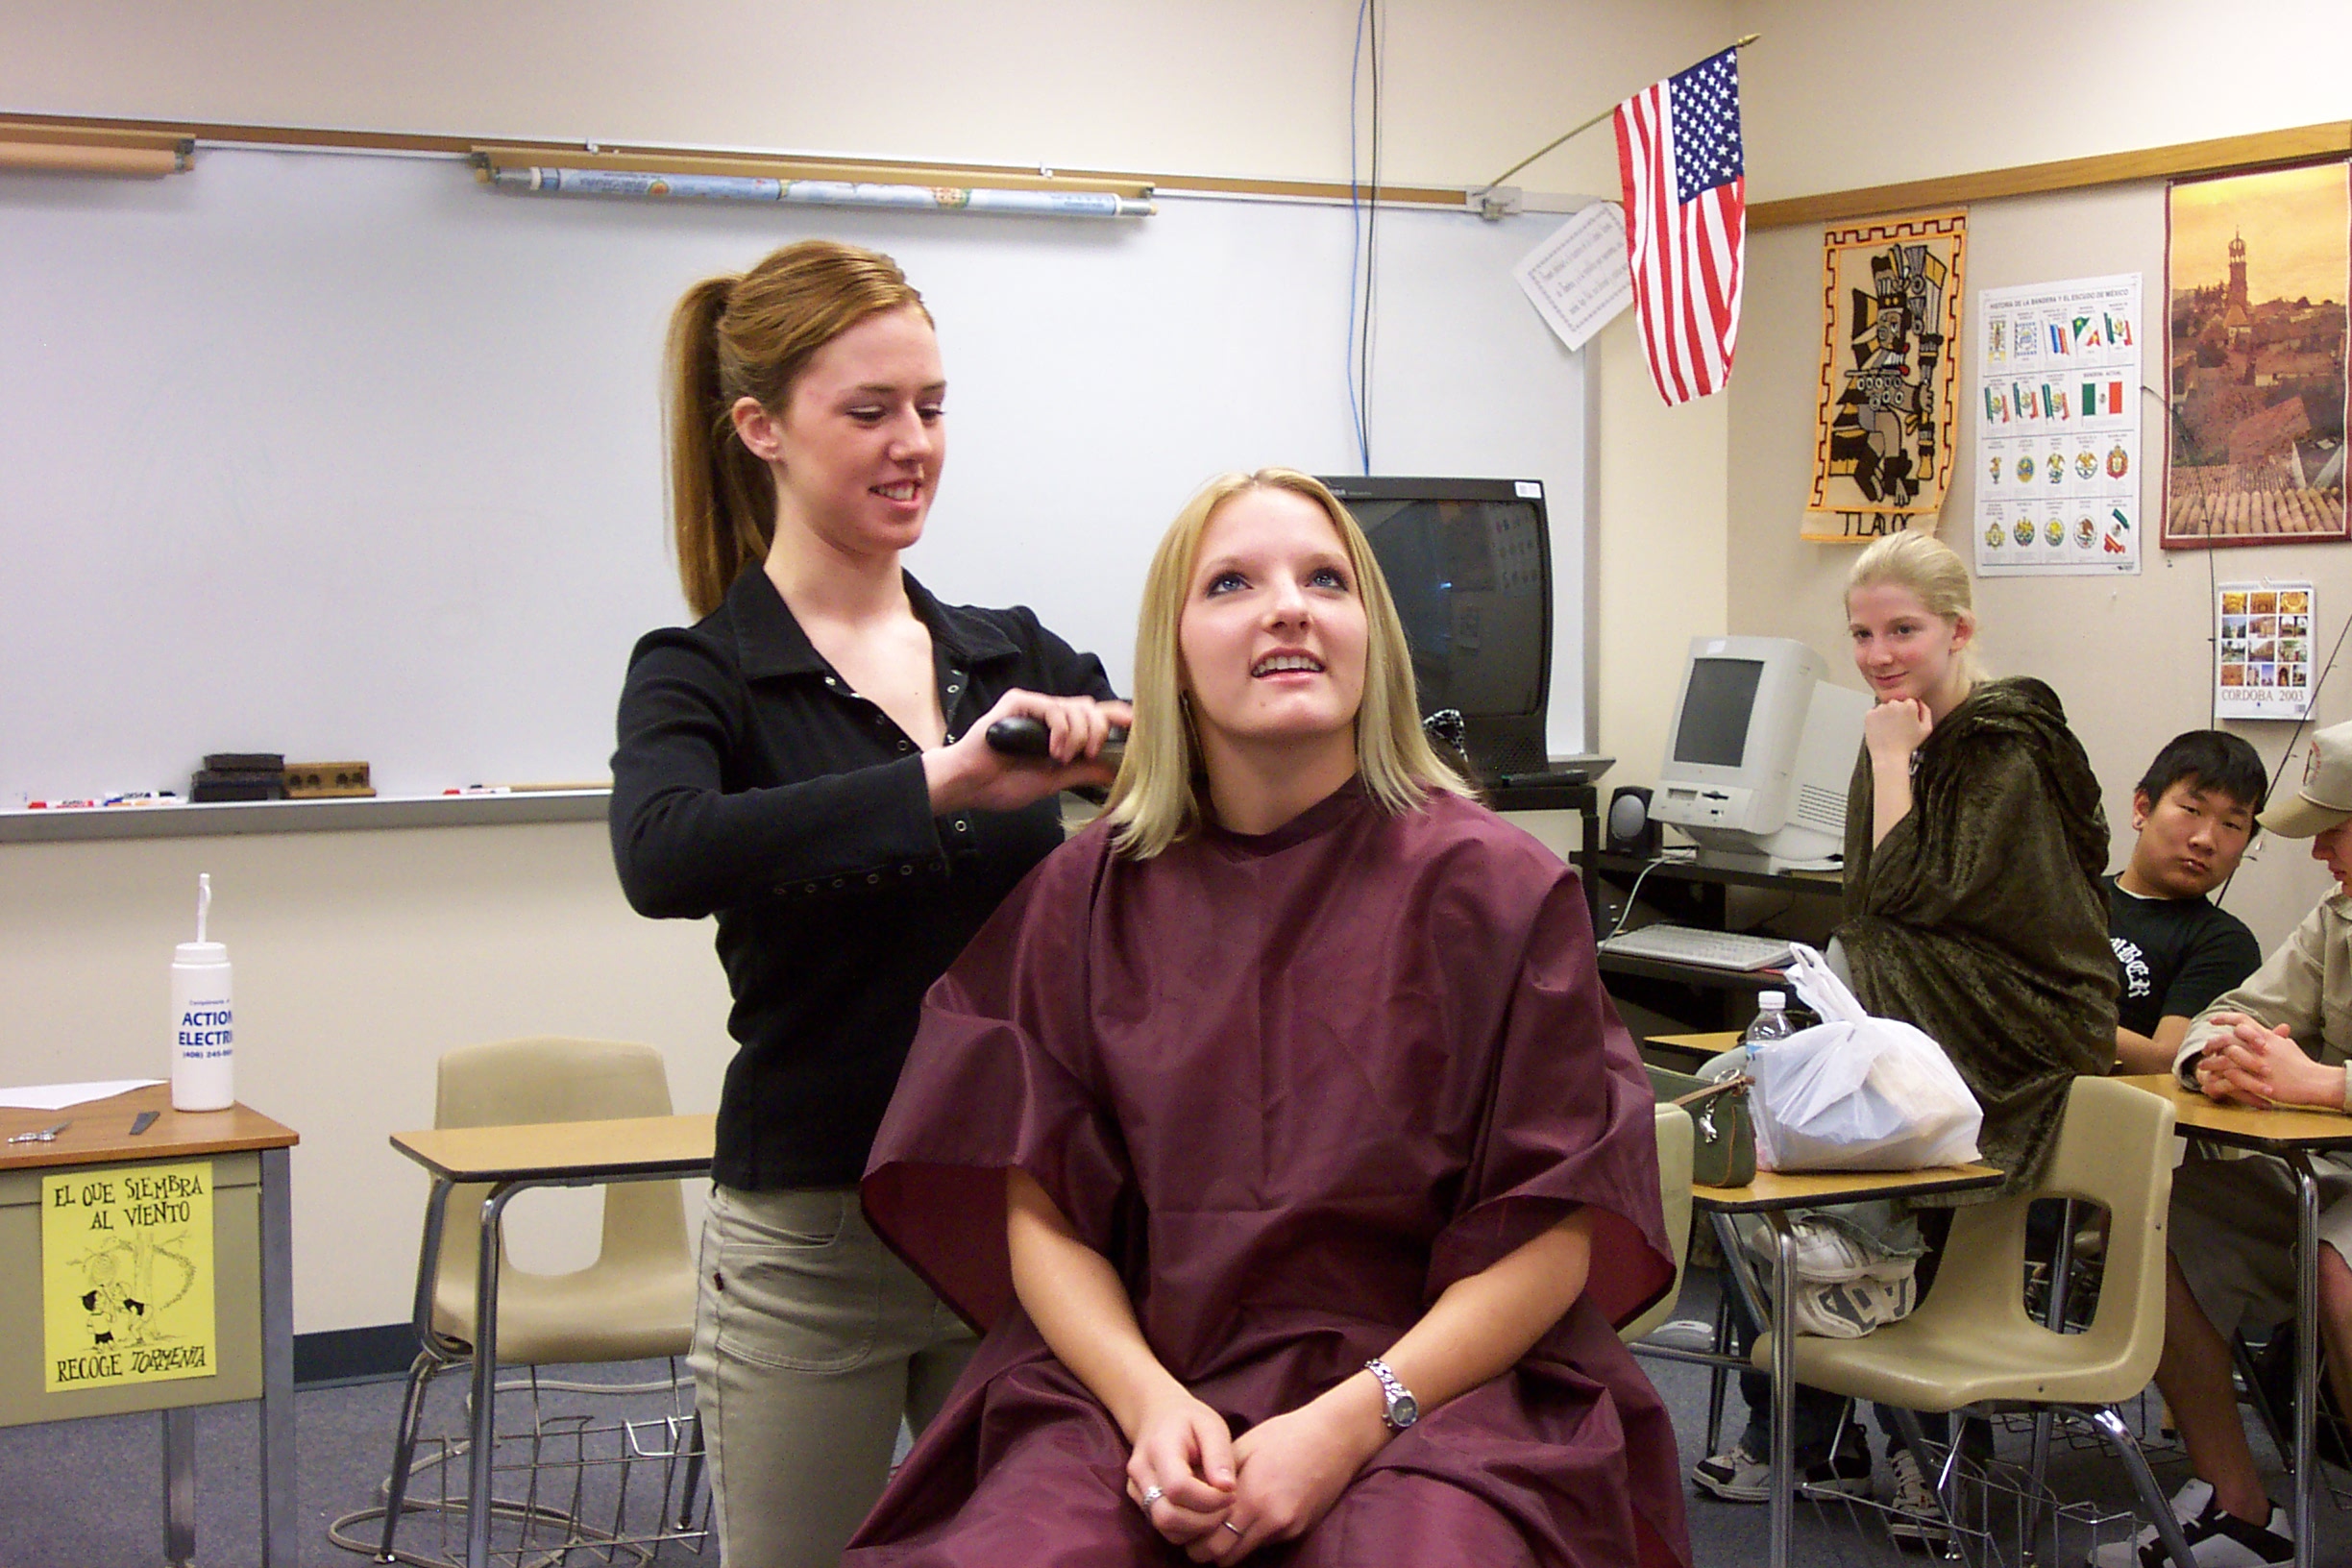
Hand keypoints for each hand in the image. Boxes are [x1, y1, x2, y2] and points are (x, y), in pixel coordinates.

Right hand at [924, 690, 1132, 815]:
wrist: (969, 785)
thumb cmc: (1002, 783)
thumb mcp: (1054, 780)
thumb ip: (1083, 771)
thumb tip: (1115, 771)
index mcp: (1059, 731)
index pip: (1095, 717)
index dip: (1117, 718)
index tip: (1137, 726)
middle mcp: (1049, 714)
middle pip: (1091, 708)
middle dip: (1097, 732)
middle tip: (1087, 755)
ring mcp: (1034, 706)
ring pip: (1076, 707)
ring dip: (1077, 736)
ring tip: (1061, 758)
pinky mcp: (1018, 702)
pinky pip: (1053, 707)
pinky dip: (1060, 729)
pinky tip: (1052, 750)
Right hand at [1125, 1388, 1236, 1548]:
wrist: (1158, 1417)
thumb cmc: (1189, 1419)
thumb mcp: (1211, 1425)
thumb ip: (1219, 1455)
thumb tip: (1227, 1488)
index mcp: (1159, 1448)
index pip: (1177, 1487)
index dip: (1208, 1499)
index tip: (1231, 1493)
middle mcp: (1141, 1472)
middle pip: (1167, 1515)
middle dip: (1204, 1520)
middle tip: (1226, 1506)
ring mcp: (1136, 1490)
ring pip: (1164, 1528)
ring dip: (1197, 1528)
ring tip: (1216, 1509)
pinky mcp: (1140, 1503)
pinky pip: (1163, 1528)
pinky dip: (1187, 1529)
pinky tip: (1202, 1511)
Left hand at [1190, 1379, 1387, 1561]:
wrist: (1334, 1437)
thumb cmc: (1285, 1435)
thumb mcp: (1243, 1447)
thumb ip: (1215, 1477)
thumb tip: (1191, 1496)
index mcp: (1251, 1497)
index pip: (1211, 1540)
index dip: (1194, 1539)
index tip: (1188, 1527)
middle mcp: (1269, 1519)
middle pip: (1224, 1557)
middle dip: (1208, 1549)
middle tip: (1200, 1532)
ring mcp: (1287, 1528)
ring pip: (1245, 1554)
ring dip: (1231, 1545)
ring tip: (1224, 1522)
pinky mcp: (1300, 1529)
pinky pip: (1266, 1543)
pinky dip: (1253, 1536)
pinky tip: (1252, 1514)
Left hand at [1863, 697, 1931, 765]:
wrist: (1889, 757)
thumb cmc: (1908, 745)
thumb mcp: (1926, 729)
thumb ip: (1926, 711)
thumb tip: (1919, 701)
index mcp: (1909, 705)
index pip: (1909, 702)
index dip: (1909, 713)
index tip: (1907, 723)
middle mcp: (1894, 704)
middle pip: (1896, 703)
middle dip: (1897, 712)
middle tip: (1898, 728)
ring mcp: (1880, 708)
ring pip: (1884, 708)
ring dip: (1886, 715)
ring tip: (1890, 731)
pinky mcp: (1869, 715)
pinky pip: (1874, 713)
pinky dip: (1876, 720)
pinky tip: (1882, 730)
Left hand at [2194, 1013, 2338, 1107]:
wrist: (2313, 1081)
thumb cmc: (2302, 1065)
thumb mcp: (2287, 1045)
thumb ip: (2276, 1037)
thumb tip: (2275, 1030)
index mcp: (2266, 1036)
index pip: (2242, 1020)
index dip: (2225, 1018)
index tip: (2212, 1020)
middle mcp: (2259, 1047)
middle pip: (2227, 1039)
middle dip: (2212, 1043)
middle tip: (2204, 1049)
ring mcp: (2256, 1063)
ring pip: (2225, 1059)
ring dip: (2211, 1063)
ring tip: (2202, 1067)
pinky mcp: (2256, 1080)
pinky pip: (2231, 1079)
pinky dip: (2220, 1081)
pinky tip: (2212, 1082)